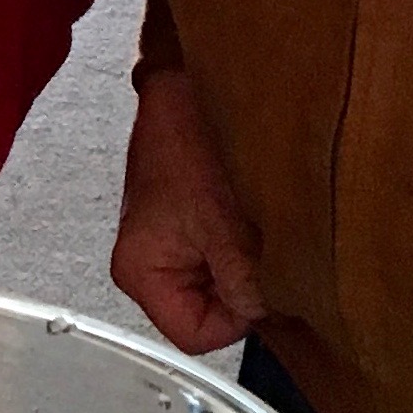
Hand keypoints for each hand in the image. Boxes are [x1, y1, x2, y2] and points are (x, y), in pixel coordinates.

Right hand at [110, 71, 264, 353]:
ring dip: (253, 257)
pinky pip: (232, 250)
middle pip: (213, 309)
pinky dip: (251, 237)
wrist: (190, 78)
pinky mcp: (195, 219)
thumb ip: (248, 285)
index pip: (196, 335)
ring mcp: (174, 240)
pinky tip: (257, 209)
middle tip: (262, 241)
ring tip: (258, 217)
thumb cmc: (192, 138)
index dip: (236, 315)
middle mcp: (150, 263)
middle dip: (246, 283)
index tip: (258, 279)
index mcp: (139, 272)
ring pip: (228, 279)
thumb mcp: (225, 224)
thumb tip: (273, 317)